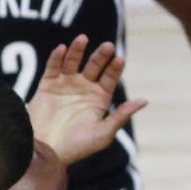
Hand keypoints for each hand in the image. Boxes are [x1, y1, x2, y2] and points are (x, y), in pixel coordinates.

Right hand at [26, 35, 146, 165]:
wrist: (46, 150)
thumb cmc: (77, 146)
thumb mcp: (103, 133)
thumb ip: (121, 116)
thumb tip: (144, 100)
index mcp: (99, 99)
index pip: (110, 78)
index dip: (115, 68)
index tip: (120, 59)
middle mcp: (83, 88)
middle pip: (94, 66)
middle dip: (100, 56)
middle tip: (108, 46)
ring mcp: (65, 85)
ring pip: (73, 62)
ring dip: (78, 50)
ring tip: (83, 38)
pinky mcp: (47, 85)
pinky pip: (53, 67)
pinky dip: (57, 57)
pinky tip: (63, 49)